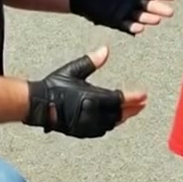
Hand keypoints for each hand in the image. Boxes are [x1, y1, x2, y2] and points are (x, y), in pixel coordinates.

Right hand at [24, 45, 145, 137]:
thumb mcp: (73, 70)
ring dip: (122, 116)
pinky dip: (111, 124)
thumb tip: (105, 50)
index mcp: (92, 98)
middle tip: (142, 104)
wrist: (38, 105)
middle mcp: (92, 114)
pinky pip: (102, 130)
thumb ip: (91, 61)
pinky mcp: (82, 132)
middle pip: (119, 113)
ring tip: (129, 111)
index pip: (120, 99)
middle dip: (132, 108)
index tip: (144, 95)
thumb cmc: (53, 86)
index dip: (134, 97)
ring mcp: (87, 125)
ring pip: (112, 123)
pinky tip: (112, 120)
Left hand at [70, 0, 174, 34]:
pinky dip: (133, 27)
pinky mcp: (117, 21)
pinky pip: (127, 25)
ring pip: (140, 17)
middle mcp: (133, 2)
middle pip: (149, 6)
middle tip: (170, 12)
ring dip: (149, 19)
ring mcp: (126, 12)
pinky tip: (140, 28)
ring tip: (157, 19)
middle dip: (159, 9)